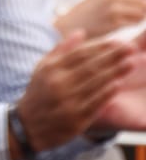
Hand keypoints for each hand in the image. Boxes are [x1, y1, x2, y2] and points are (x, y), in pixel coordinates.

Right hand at [17, 31, 145, 151]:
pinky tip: (118, 84)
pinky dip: (107, 93)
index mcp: (51, 70)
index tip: (118, 42)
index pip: (80, 54)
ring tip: (131, 63)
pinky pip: (95, 104)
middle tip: (131, 48)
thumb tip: (81, 32)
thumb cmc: (38, 93)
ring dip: (116, 72)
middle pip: (91, 67)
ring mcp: (68, 103)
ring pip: (96, 84)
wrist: (27, 127)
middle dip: (114, 57)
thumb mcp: (42, 68)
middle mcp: (59, 85)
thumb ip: (61, 49)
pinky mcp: (76, 120)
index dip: (101, 47)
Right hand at [56, 0, 145, 42]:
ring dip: (139, 16)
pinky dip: (134, 23)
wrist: (72, 25)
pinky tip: (125, 23)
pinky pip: (135, 22)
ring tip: (130, 18)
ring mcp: (113, 8)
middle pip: (142, 0)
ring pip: (141, 12)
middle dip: (143, 7)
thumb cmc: (89, 11)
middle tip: (137, 12)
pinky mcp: (114, 22)